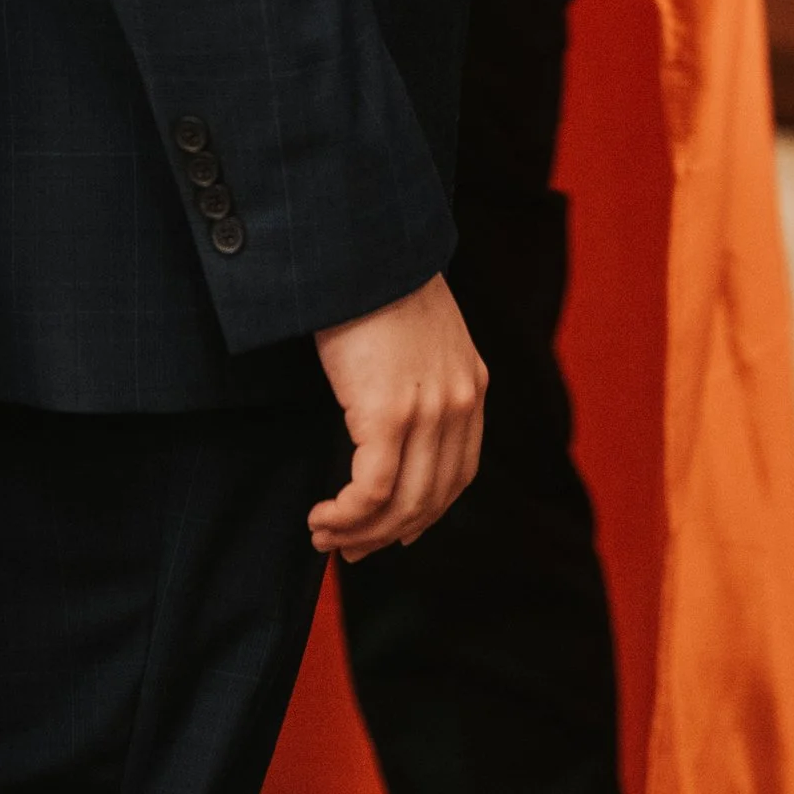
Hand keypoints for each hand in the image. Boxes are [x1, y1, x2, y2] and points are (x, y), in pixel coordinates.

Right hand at [311, 274, 485, 558]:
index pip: (458, 476)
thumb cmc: (376, 283)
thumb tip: (390, 426)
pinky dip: (346, 515)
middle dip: (386, 535)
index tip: (389, 534)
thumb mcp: (417, 334)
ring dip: (359, 533)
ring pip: (401, 505)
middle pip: (431, 500)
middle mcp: (460, 402)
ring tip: (324, 536)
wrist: (363, 243)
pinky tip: (321, 517)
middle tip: (348, 550)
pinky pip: (372, 491)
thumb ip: (419, 377)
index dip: (422, 515)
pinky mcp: (389, 413)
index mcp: (472, 384)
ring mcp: (428, 410)